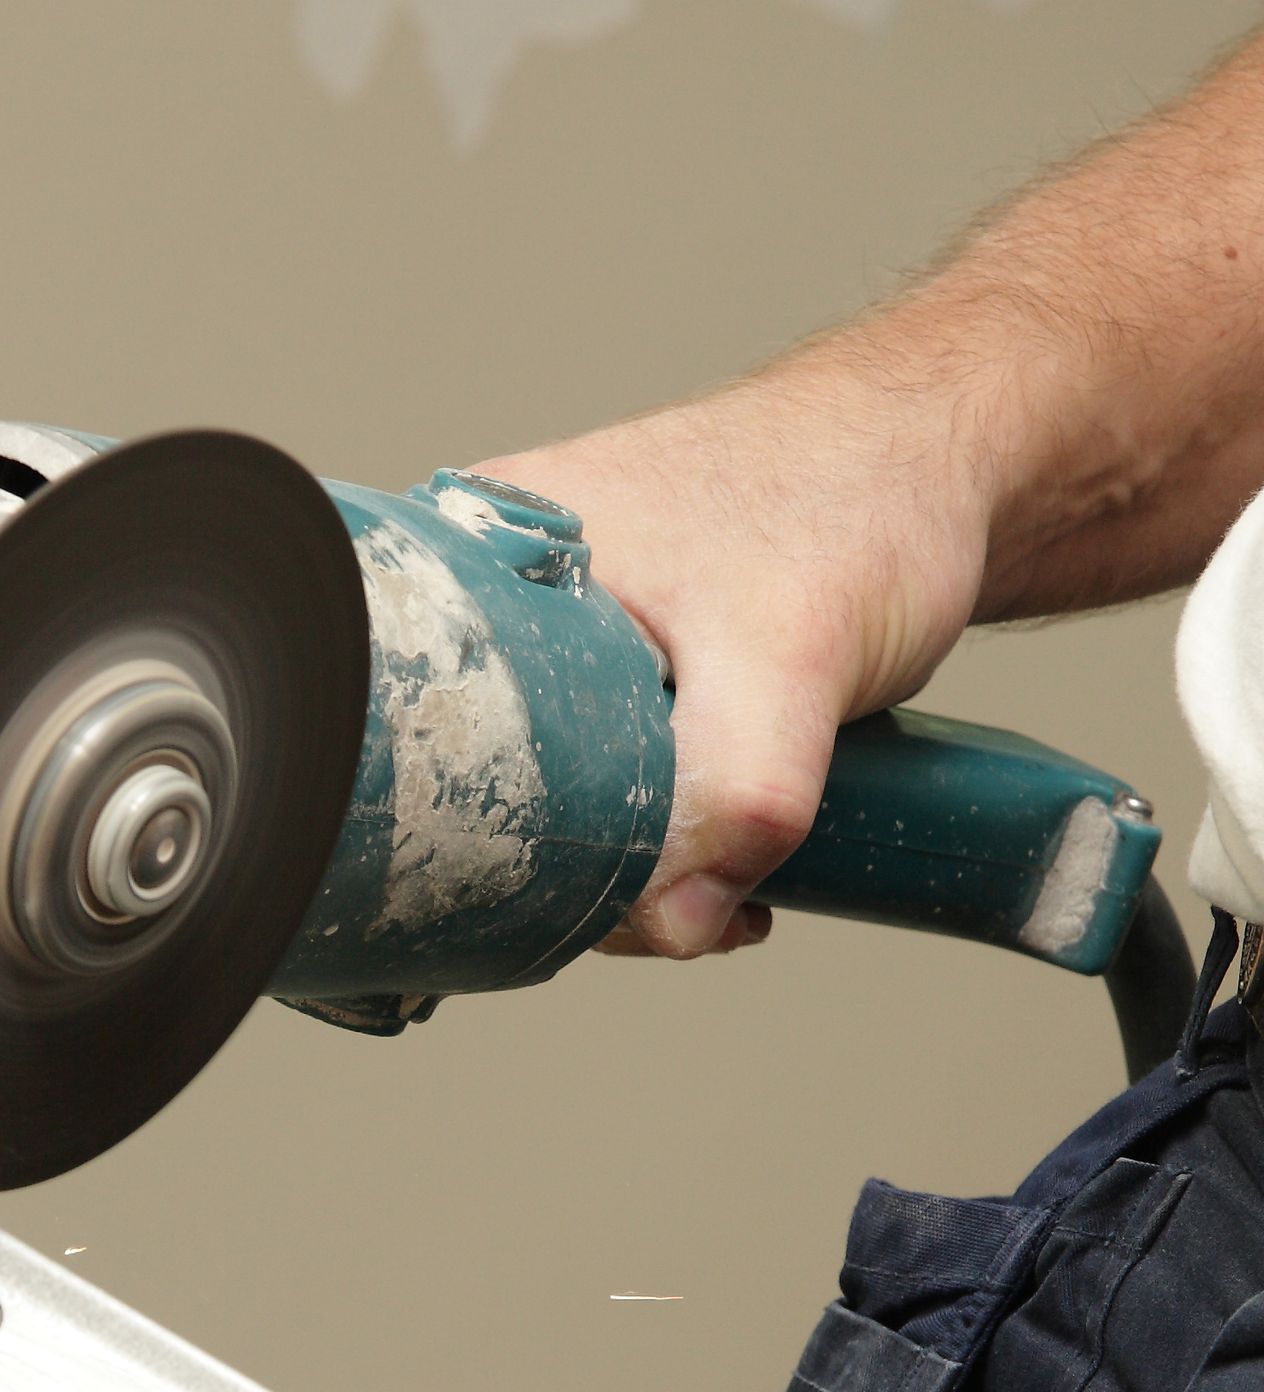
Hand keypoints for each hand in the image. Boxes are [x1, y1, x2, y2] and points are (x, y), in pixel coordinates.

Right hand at [474, 343, 998, 956]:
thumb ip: (734, 794)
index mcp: (478, 573)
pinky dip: (677, 833)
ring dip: (654, 857)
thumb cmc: (859, 499)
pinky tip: (736, 847)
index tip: (626, 890)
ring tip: (743, 859)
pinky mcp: (619, 676)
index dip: (521, 848)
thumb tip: (677, 926)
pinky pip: (617, 786)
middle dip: (606, 868)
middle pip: (503, 795)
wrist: (945, 464)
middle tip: (707, 887)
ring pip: (569, 802)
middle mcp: (498, 605)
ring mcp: (558, 643)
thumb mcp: (788, 656)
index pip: (445, 757)